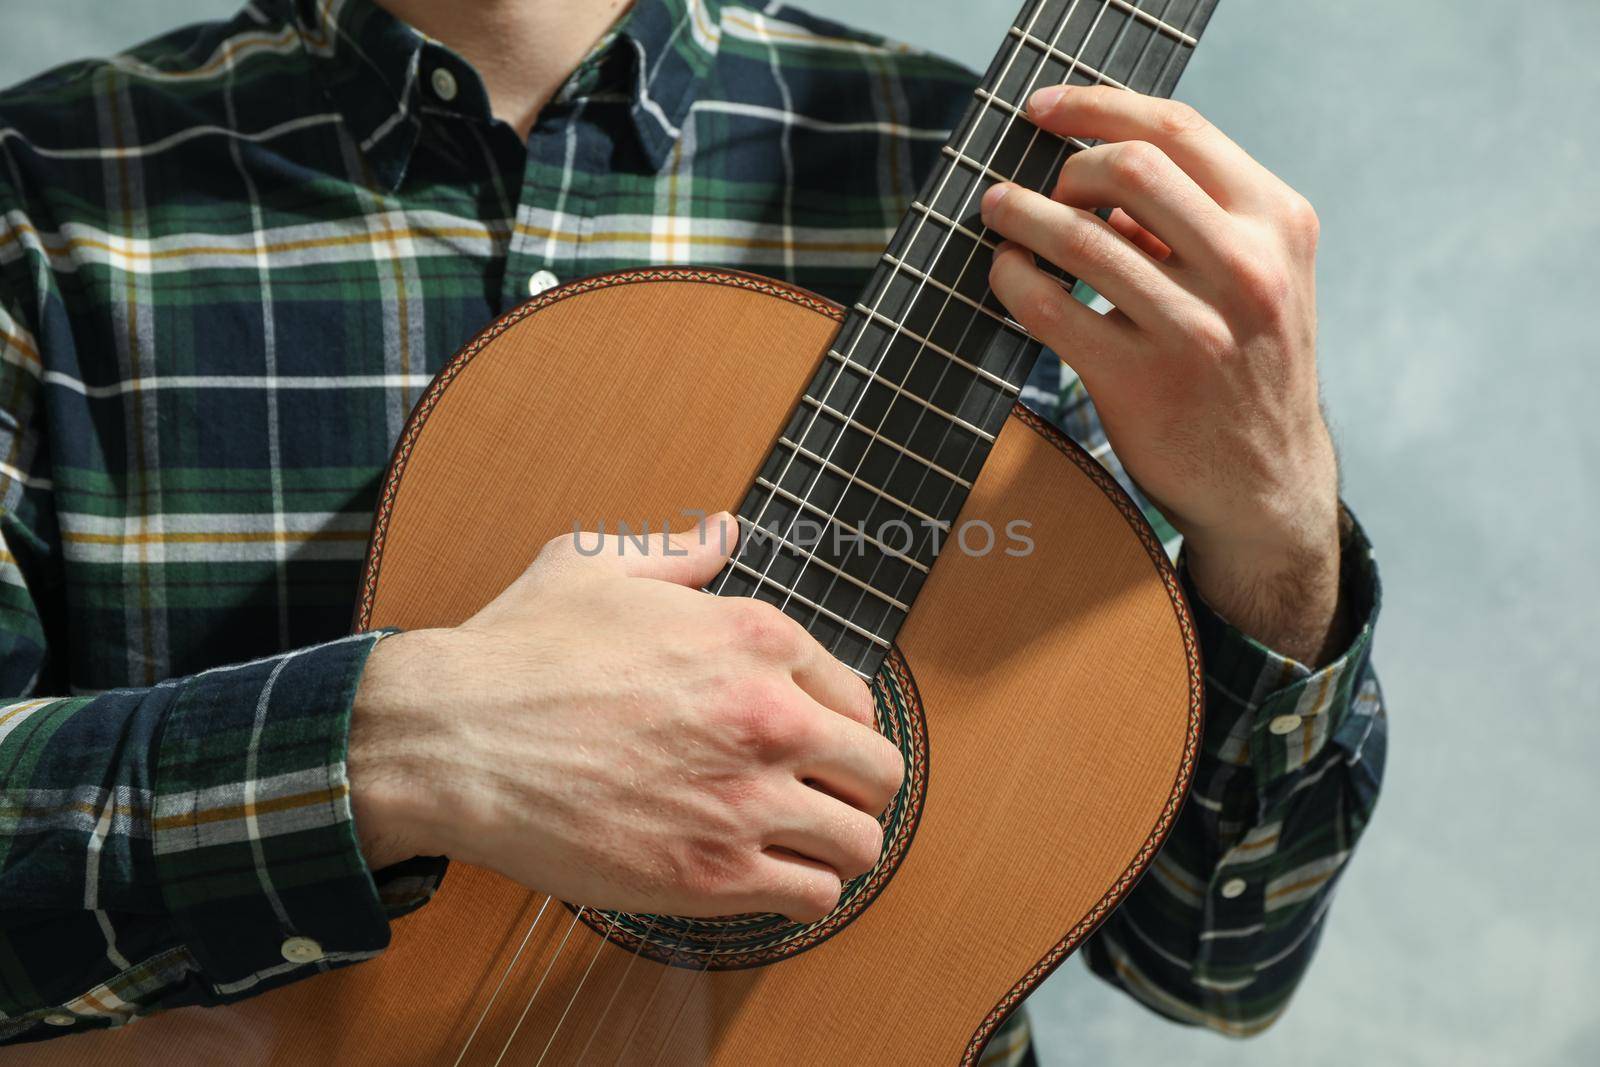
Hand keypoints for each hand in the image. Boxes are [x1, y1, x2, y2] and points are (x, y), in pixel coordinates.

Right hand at [348, 513, 901, 922]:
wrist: (450, 737)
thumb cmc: (517, 650)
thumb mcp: (594, 564)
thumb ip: (676, 552)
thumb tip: (723, 532)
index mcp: (755, 636)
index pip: (856, 696)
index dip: (836, 725)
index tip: (812, 747)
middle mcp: (770, 715)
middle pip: (880, 772)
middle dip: (855, 789)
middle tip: (818, 802)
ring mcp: (746, 800)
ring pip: (858, 844)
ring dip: (836, 848)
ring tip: (800, 849)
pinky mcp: (713, 874)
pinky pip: (812, 899)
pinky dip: (801, 896)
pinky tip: (768, 883)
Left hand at [981, 85, 1346, 663]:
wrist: (1267, 480)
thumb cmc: (1247, 362)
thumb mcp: (1257, 274)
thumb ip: (1193, 217)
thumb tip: (1093, 166)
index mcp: (1279, 223)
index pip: (1179, 129)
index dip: (1097, 106)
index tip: (1044, 108)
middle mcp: (1247, 269)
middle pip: (1129, 167)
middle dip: (1063, 166)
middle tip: (1034, 184)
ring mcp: (1196, 328)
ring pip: (1081, 237)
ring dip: (1021, 214)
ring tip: (998, 212)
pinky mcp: (1142, 382)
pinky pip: (1051, 308)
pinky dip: (1013, 279)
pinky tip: (1005, 274)